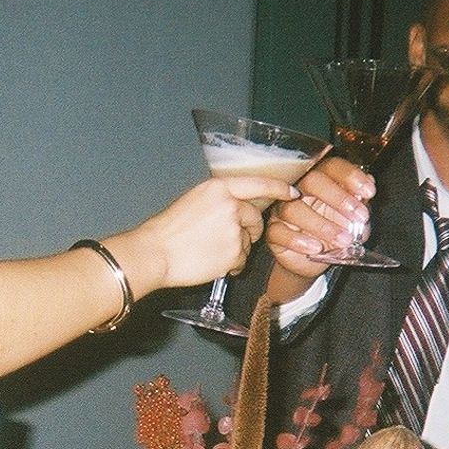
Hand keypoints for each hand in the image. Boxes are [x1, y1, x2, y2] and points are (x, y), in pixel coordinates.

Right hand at [133, 175, 278, 288]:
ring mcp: (233, 230)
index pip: (259, 183)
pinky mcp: (234, 253)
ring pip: (248, 241)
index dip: (279, 188)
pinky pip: (242, 260)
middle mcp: (230, 205)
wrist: (156, 252)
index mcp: (218, 188)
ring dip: (237, 249)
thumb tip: (240, 207)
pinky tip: (212, 262)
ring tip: (211, 251)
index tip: (292, 192)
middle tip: (233, 238)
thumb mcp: (194, 200)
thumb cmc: (169, 229)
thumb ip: (220, 199)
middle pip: (255, 218)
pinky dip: (232, 264)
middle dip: (251, 230)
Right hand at [261, 157, 373, 298]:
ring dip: (322, 225)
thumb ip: (361, 204)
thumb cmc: (333, 235)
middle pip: (312, 181)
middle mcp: (299, 190)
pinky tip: (316, 248)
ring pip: (293, 209)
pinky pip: (279, 232)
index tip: (369, 192)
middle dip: (338, 197)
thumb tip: (369, 185)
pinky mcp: (273, 232)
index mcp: (322, 181)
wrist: (312, 262)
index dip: (350, 176)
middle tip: (359, 216)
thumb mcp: (354, 221)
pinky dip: (298, 241)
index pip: (332, 167)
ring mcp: (282, 210)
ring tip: (343, 240)